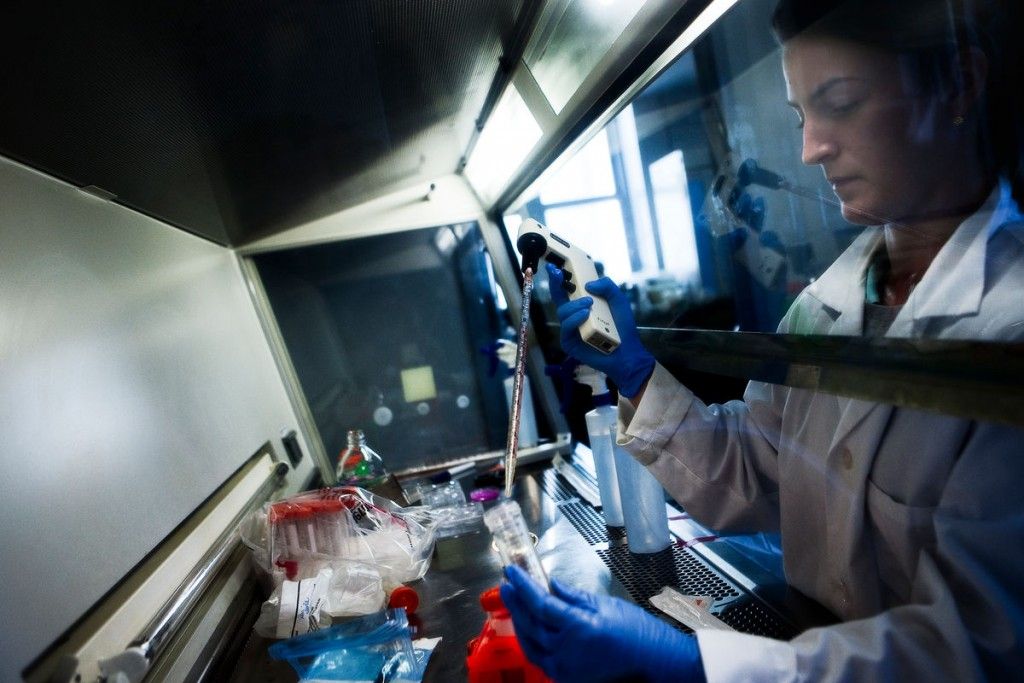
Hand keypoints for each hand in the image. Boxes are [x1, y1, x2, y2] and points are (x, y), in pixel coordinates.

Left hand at [500, 565, 705, 682]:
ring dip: (520, 623)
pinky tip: (530, 629)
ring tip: (515, 604)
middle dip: (516, 602)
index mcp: (577, 627)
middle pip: (530, 624)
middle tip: (508, 585)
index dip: (523, 585)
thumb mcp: (607, 606)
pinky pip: (541, 659)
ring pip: (530, 644)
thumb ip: (574, 596)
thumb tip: (552, 585)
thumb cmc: (638, 633)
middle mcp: (566, 651)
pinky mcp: (567, 678)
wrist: (656, 664)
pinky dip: (532, 642)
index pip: (539, 603)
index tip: (512, 572)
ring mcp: (565, 668)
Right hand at [547, 263, 654, 397]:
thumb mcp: (618, 301)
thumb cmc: (623, 328)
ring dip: (574, 305)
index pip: (567, 290)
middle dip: (556, 285)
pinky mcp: (569, 343)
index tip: (554, 267)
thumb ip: (607, 286)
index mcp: (583, 305)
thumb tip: (588, 284)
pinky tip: (585, 315)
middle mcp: (574, 316)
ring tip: (589, 305)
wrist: (628, 352)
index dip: (559, 278)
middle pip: (558, 298)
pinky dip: (575, 319)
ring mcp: (571, 330)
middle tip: (559, 274)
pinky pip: (566, 327)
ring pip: (563, 312)